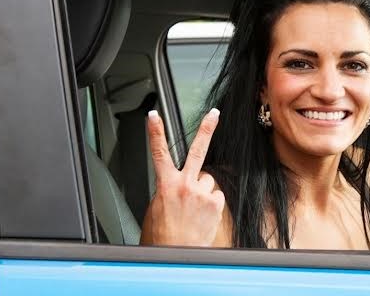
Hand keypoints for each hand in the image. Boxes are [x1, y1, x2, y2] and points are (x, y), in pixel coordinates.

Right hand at [140, 108, 225, 245]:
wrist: (177, 255)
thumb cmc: (162, 236)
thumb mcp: (154, 209)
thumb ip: (166, 190)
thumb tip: (173, 184)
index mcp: (165, 184)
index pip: (158, 153)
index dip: (155, 132)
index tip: (154, 115)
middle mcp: (185, 185)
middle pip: (197, 150)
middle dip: (206, 129)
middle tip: (214, 114)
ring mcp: (202, 192)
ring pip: (207, 181)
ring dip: (202, 190)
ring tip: (193, 209)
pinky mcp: (216, 202)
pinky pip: (215, 196)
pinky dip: (210, 203)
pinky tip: (202, 215)